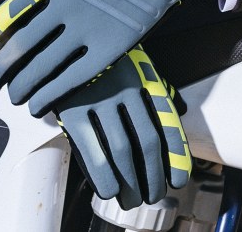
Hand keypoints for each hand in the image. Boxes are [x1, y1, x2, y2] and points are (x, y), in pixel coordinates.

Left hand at [0, 0, 210, 114]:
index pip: (4, 19)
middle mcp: (64, 7)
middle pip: (19, 50)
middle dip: (0, 73)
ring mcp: (87, 29)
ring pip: (42, 69)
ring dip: (22, 89)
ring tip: (16, 98)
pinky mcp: (109, 49)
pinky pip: (71, 80)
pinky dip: (50, 96)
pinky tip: (41, 105)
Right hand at [55, 45, 191, 209]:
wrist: (61, 41)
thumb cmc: (99, 58)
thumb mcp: (130, 64)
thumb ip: (152, 87)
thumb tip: (181, 111)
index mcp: (142, 78)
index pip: (165, 122)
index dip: (175, 154)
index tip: (179, 179)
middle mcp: (124, 88)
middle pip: (146, 142)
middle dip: (152, 175)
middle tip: (153, 195)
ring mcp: (98, 98)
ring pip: (121, 150)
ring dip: (129, 181)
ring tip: (131, 199)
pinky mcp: (71, 108)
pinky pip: (90, 148)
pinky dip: (101, 174)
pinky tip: (109, 190)